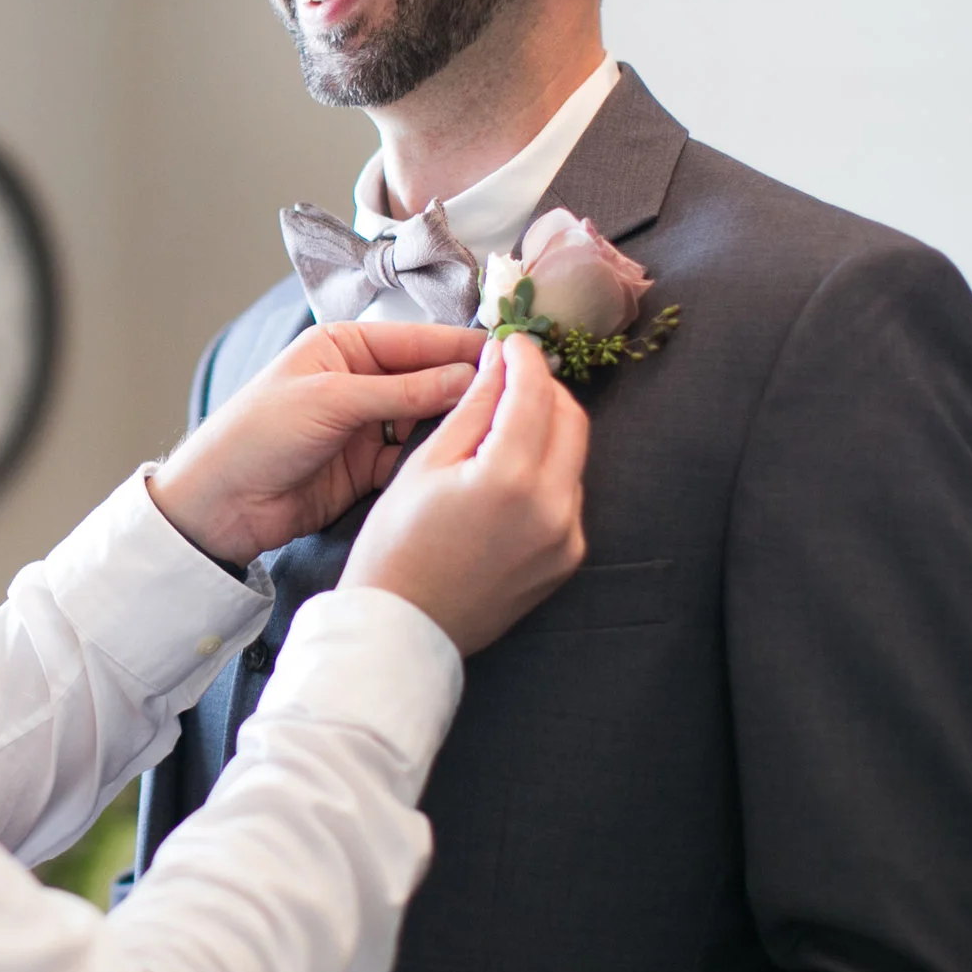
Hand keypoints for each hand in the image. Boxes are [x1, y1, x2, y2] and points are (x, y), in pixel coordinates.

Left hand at [149, 321, 490, 565]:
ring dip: (456, 427)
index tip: (513, 356)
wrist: (219, 504)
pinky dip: (435, 460)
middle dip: (468, 389)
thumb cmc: (258, 435)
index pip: (418, 340)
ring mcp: (364, 426)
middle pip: (428, 380)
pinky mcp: (366, 468)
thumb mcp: (331, 401)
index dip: (464, 349)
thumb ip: (402, 390)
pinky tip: (466, 463)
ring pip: (426, 421)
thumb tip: (468, 377)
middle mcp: (359, 380)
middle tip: (520, 398)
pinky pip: (412, 458)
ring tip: (501, 432)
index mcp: (344, 346)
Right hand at [340, 333, 588, 654]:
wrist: (403, 628)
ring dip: (547, 430)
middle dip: (545, 389)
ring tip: (504, 426)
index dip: (525, 358)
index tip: (513, 342)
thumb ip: (473, 409)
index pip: (535, 393)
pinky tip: (510, 475)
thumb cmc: (397, 546)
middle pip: (571, 419)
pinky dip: (547, 472)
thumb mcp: (425, 465)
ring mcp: (566, 537)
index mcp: (510, 478)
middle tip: (512, 377)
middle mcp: (553, 508)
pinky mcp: (567, 559)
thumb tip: (499, 364)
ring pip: (573, 457)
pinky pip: (568, 496)